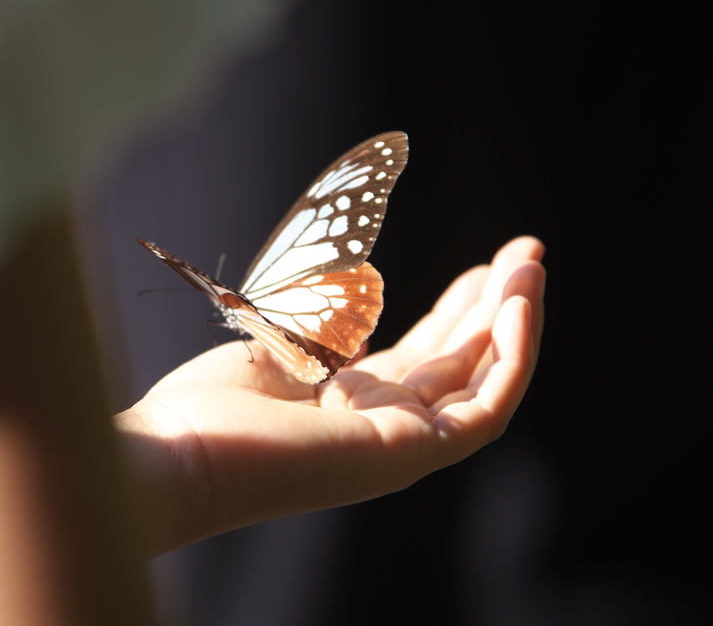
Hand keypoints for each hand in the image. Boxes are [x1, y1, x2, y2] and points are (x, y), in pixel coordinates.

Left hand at [115, 236, 544, 556]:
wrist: (179, 457)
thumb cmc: (212, 405)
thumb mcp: (288, 343)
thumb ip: (334, 323)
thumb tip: (359, 289)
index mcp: (353, 401)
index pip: (426, 356)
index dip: (458, 311)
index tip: (481, 269)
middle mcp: (385, 422)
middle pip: (461, 364)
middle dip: (495, 307)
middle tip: (525, 254)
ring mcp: (401, 443)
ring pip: (483, 382)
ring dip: (514, 320)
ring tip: (533, 264)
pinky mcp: (410, 453)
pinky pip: (486, 408)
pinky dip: (511, 355)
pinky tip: (517, 301)